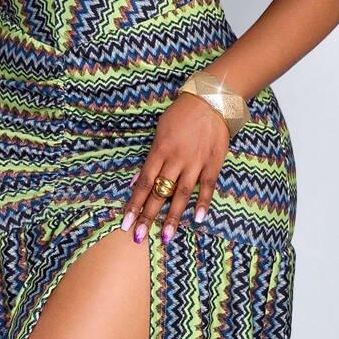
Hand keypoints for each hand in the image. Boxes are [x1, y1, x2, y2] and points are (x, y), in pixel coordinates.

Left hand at [121, 91, 230, 244]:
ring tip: (166, 237)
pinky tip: (198, 219)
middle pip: (159, 192)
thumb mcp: (160, 131)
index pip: (144, 183)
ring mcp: (195, 162)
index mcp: (160, 150)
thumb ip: (151, 157)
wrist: (210, 101)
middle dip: (148, 216)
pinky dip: (203, 202)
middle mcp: (176, 159)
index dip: (134, 204)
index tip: (125, 222)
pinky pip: (207, 186)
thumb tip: (140, 180)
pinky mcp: (213, 163)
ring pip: (181, 194)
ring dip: (173, 216)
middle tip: (138, 236)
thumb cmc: (181, 114)